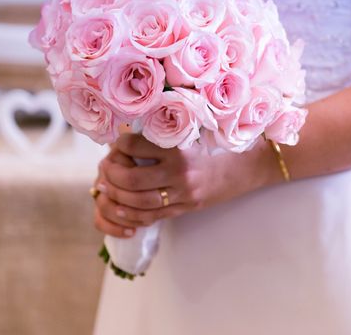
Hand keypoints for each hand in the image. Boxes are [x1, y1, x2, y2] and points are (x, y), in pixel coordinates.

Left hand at [92, 133, 280, 237]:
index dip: (120, 144)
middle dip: (112, 173)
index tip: (117, 141)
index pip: (137, 146)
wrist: (245, 168)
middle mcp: (180, 174)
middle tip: (105, 166)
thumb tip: (129, 132)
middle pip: (132, 178)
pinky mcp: (185, 209)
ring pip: (138, 201)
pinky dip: (130, 213)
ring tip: (107, 185)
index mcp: (180, 150)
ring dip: (116, 194)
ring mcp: (182, 195)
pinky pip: (151, 216)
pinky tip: (120, 205)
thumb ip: (164, 134)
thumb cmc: (216, 146)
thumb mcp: (191, 133)